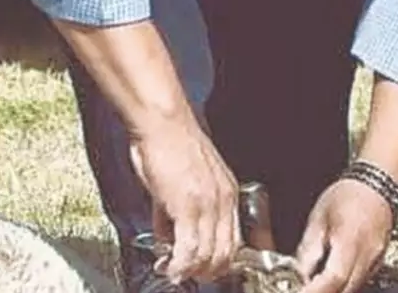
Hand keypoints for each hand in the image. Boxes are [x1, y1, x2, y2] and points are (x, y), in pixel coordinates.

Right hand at [129, 114, 239, 283]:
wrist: (164, 122)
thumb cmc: (171, 143)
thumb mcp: (185, 180)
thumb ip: (179, 211)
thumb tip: (169, 237)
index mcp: (227, 192)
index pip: (234, 239)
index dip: (218, 260)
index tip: (203, 268)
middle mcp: (223, 200)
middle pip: (226, 253)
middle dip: (207, 272)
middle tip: (189, 276)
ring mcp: (207, 204)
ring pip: (209, 255)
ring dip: (191, 271)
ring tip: (175, 273)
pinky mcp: (187, 207)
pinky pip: (188, 248)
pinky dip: (179, 265)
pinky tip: (170, 267)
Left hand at [294, 179, 393, 292]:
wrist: (376, 184)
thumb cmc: (349, 194)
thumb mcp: (319, 218)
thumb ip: (308, 249)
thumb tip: (299, 274)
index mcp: (350, 241)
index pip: (333, 279)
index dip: (314, 291)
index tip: (300, 291)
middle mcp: (367, 255)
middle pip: (344, 289)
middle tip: (304, 289)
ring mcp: (375, 260)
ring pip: (352, 288)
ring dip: (333, 290)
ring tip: (314, 283)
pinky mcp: (378, 261)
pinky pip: (360, 280)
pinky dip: (344, 284)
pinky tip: (331, 278)